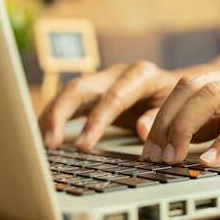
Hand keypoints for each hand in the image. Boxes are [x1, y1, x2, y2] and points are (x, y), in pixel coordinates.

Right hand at [39, 60, 177, 148]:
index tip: (83, 146)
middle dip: (61, 114)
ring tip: (41, 143)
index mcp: (142, 75)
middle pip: (81, 87)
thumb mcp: (176, 109)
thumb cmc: (177, 100)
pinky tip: (43, 135)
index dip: (96, 121)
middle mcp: (118, 73)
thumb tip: (141, 130)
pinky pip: (69, 102)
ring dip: (51, 116)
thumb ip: (159, 118)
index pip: (114, 97)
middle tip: (49, 143)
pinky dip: (54, 117)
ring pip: (69, 92)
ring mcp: (104, 80)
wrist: (178, 87)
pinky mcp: (94, 92)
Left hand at [142, 63, 219, 166]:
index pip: (187, 86)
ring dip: (186, 127)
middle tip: (153, 154)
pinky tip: (213, 159)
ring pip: (215, 96)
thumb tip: (188, 140)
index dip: (161, 114)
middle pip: (192, 87)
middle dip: (165, 121)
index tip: (147, 145)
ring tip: (173, 156)